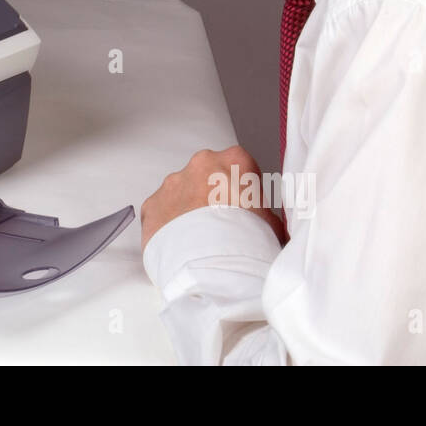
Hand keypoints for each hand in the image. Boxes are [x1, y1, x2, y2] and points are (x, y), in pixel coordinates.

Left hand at [141, 145, 288, 250]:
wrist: (212, 264)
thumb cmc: (246, 241)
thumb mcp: (273, 224)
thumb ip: (265, 215)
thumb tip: (268, 225)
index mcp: (234, 161)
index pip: (240, 168)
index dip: (244, 192)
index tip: (244, 210)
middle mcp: (200, 164)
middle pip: (207, 177)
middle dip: (213, 197)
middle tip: (222, 226)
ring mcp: (172, 184)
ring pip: (181, 194)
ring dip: (189, 211)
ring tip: (201, 239)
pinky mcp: (152, 205)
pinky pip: (161, 213)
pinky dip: (169, 226)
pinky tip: (182, 244)